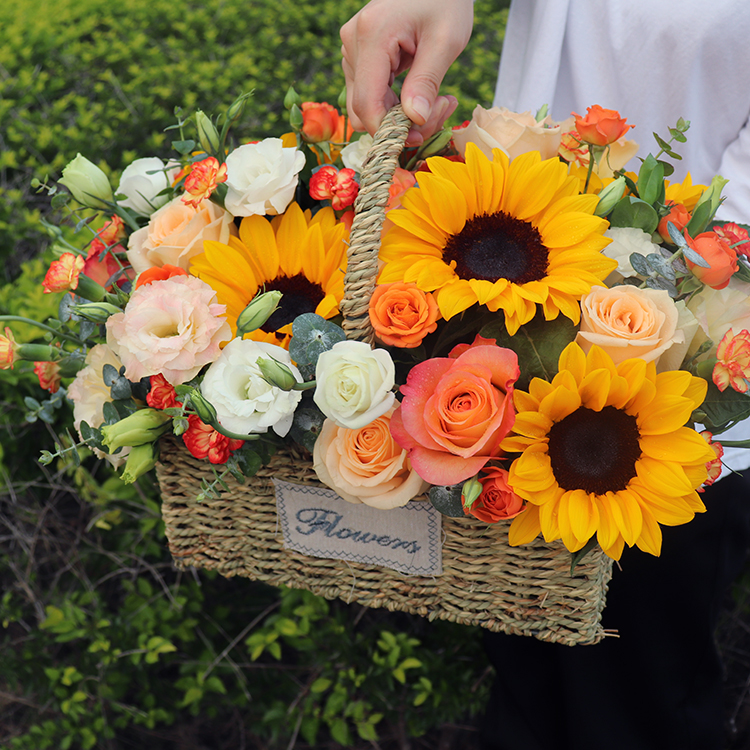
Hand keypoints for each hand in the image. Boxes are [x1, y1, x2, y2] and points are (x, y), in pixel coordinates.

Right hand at [340, 0, 473, 144]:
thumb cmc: (445, 0)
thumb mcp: (446, 40)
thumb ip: (427, 81)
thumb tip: (414, 120)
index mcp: (372, 36)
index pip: (367, 104)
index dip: (390, 130)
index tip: (420, 137)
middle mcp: (352, 43)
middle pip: (364, 109)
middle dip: (400, 123)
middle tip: (441, 110)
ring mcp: (351, 50)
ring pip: (366, 106)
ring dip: (400, 114)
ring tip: (438, 100)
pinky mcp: (358, 55)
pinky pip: (370, 94)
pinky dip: (396, 103)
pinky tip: (422, 93)